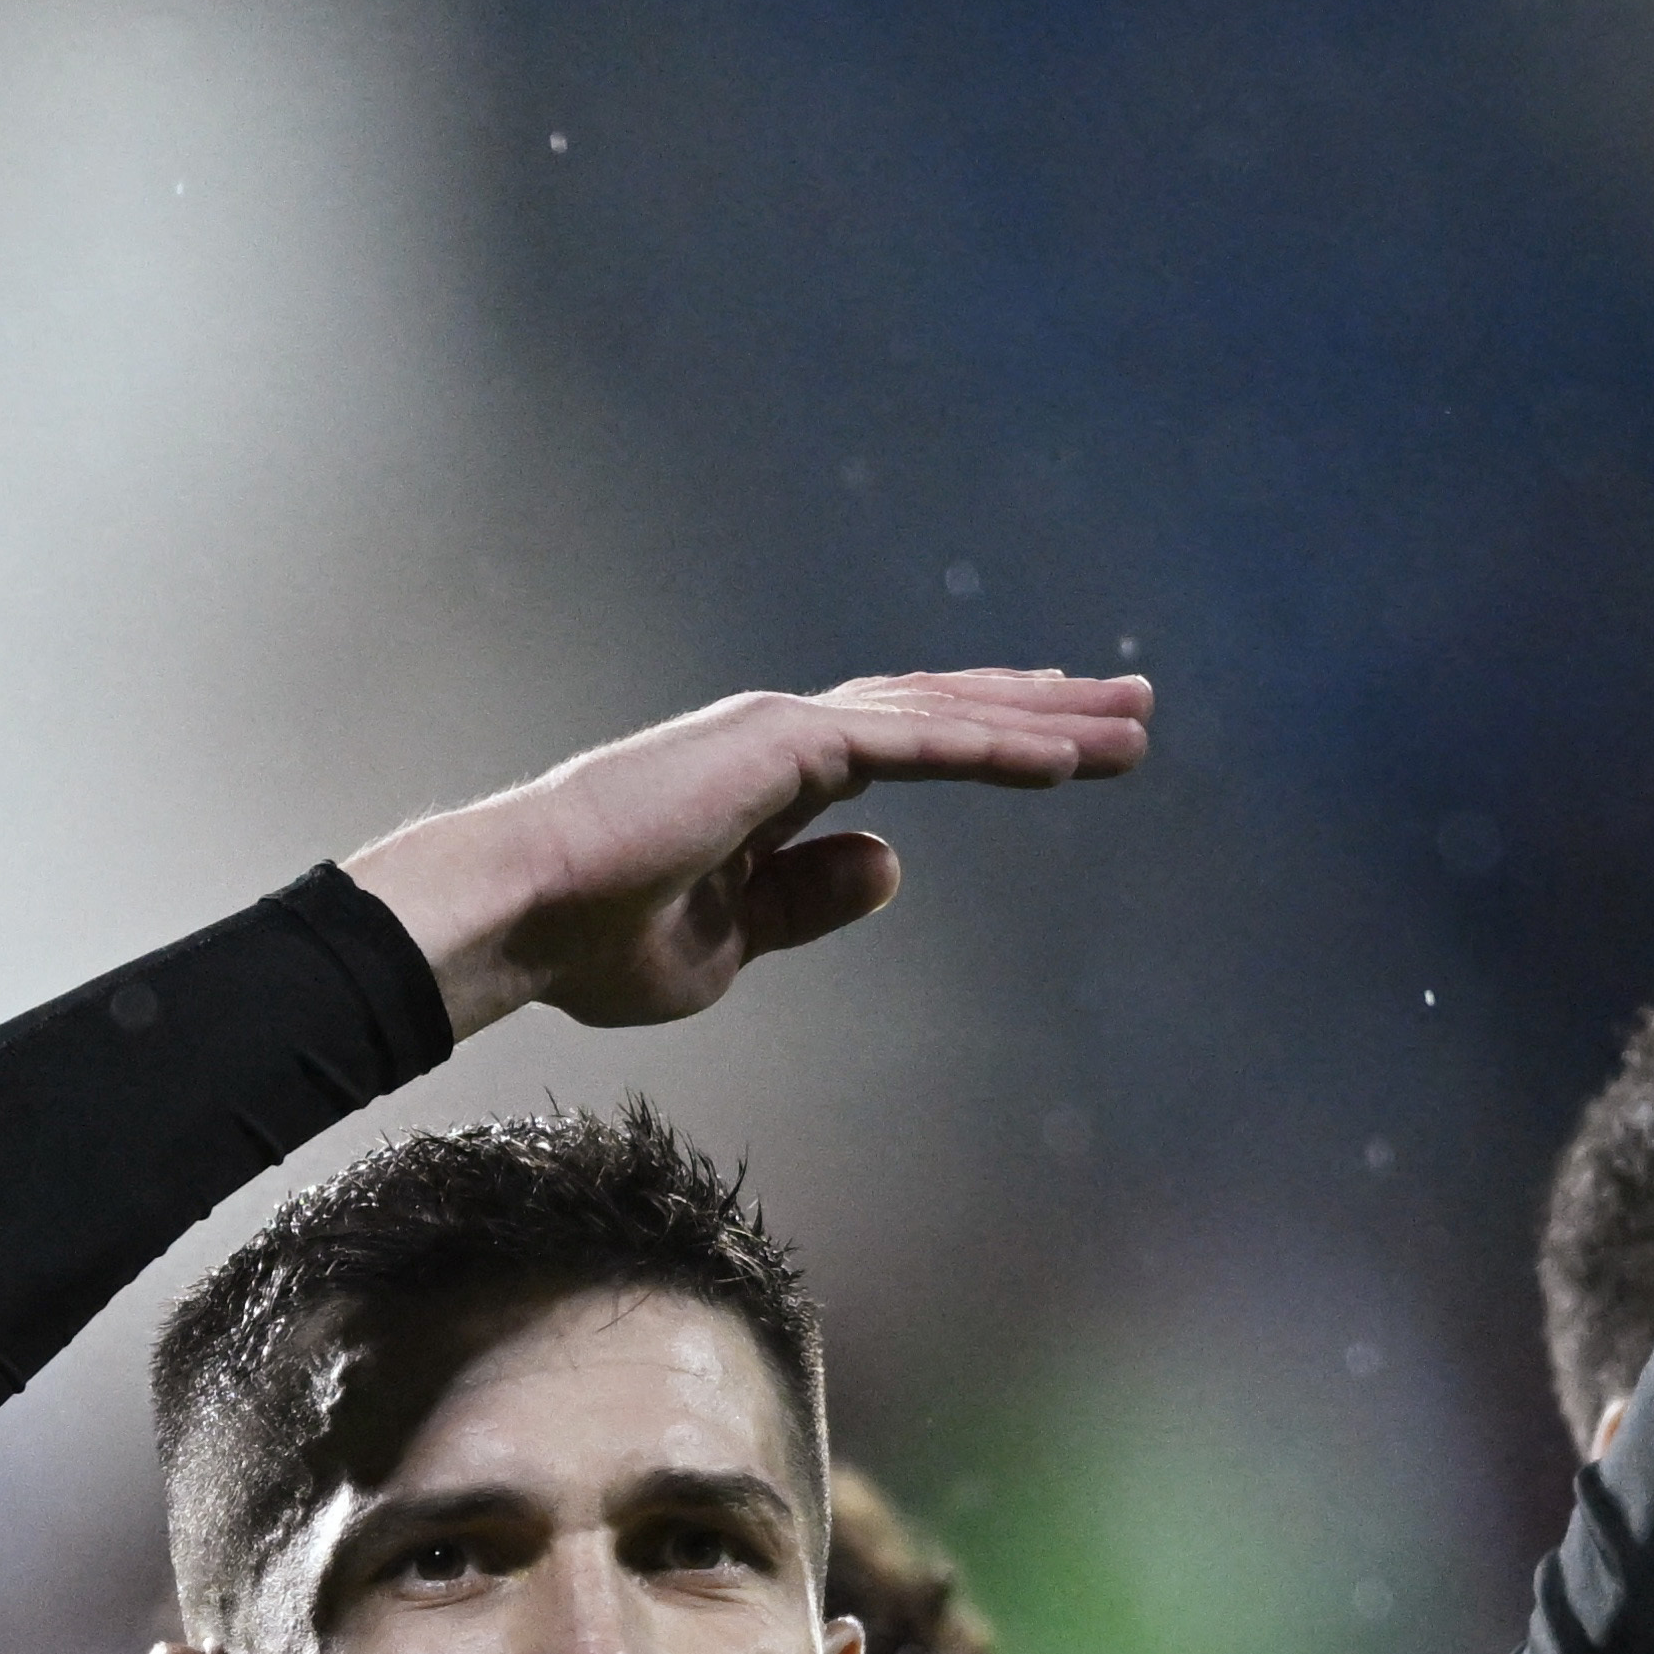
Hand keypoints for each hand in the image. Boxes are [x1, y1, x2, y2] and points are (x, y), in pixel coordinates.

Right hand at [338, 670, 1150, 1045]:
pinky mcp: (788, 743)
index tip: (1060, 750)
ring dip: (1046, 721)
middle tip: (1130, 706)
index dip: (984, 742)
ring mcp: (787, 731)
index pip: (902, 749)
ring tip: (1132, 724)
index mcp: (768, 782)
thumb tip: (892, 866)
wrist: (521, 916)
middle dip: (1040, 709)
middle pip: (941, 712)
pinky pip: (919, 744)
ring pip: (945, 716)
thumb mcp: (728, 947)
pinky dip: (996, 745)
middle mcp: (785, 739)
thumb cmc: (591, 944)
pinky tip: (1066, 758)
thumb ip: (809, 903)